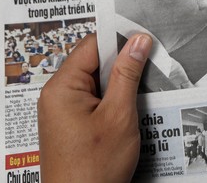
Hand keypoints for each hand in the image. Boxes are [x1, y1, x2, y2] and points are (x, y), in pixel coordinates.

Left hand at [38, 32, 151, 182]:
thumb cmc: (93, 169)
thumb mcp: (118, 115)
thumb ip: (128, 73)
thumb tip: (138, 40)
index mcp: (61, 87)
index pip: (91, 45)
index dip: (118, 39)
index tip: (143, 38)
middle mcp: (57, 94)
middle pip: (93, 61)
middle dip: (121, 61)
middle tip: (148, 62)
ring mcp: (63, 109)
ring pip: (96, 80)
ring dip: (119, 82)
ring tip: (141, 86)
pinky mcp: (71, 122)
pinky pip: (94, 97)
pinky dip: (113, 97)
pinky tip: (129, 105)